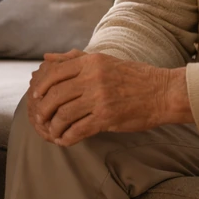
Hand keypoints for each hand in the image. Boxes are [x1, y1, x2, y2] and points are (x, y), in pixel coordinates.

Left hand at [28, 51, 191, 145]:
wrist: (162, 93)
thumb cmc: (134, 76)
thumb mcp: (104, 60)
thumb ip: (74, 58)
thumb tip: (47, 58)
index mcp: (91, 62)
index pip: (55, 73)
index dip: (41, 87)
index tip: (36, 96)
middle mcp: (93, 78)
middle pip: (56, 95)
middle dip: (43, 108)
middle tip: (40, 117)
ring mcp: (100, 99)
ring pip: (64, 114)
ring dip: (54, 125)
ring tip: (52, 131)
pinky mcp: (107, 118)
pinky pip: (78, 130)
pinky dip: (67, 137)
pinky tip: (64, 140)